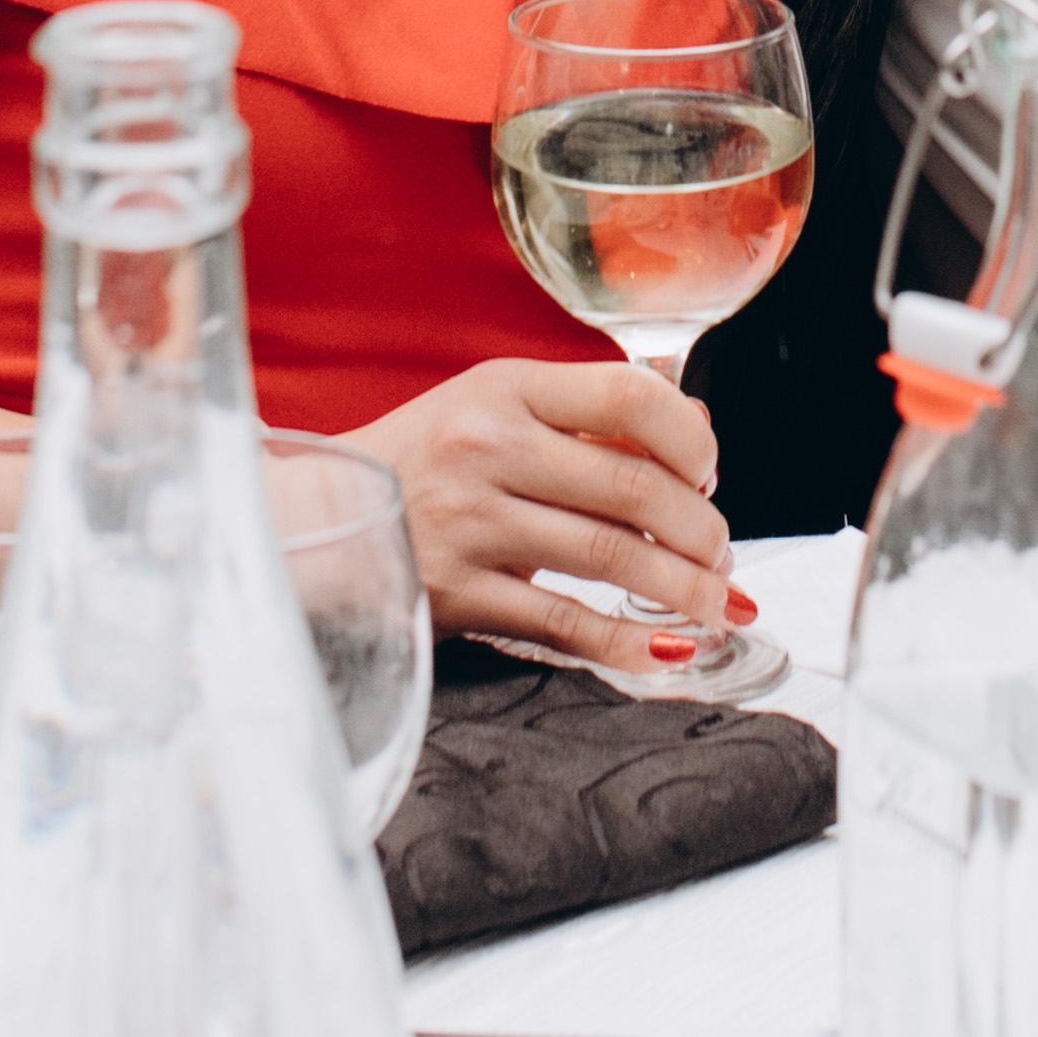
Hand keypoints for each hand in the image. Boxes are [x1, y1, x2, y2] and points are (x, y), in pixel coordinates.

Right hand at [339, 356, 740, 666]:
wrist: (318, 518)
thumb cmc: (425, 462)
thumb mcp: (493, 410)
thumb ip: (586, 416)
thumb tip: (696, 426)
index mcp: (505, 387)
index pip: (629, 395)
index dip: (690, 439)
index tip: (707, 473)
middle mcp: (487, 446)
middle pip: (634, 487)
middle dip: (701, 531)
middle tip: (719, 556)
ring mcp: (469, 521)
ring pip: (612, 556)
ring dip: (683, 588)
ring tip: (714, 603)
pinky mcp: (457, 592)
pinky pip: (564, 623)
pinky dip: (628, 641)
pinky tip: (667, 649)